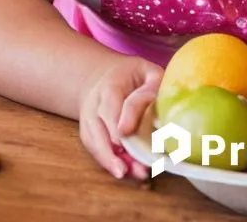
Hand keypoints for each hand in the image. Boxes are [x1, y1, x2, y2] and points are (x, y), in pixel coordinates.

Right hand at [79, 55, 162, 179]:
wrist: (103, 77)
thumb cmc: (133, 76)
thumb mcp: (147, 71)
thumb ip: (152, 87)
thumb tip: (158, 112)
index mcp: (110, 84)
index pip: (111, 105)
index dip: (116, 122)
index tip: (123, 137)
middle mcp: (94, 103)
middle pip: (97, 127)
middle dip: (110, 150)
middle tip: (125, 168)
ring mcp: (88, 118)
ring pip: (93, 141)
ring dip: (108, 160)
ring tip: (125, 173)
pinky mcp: (88, 132)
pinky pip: (93, 148)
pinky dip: (106, 161)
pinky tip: (121, 171)